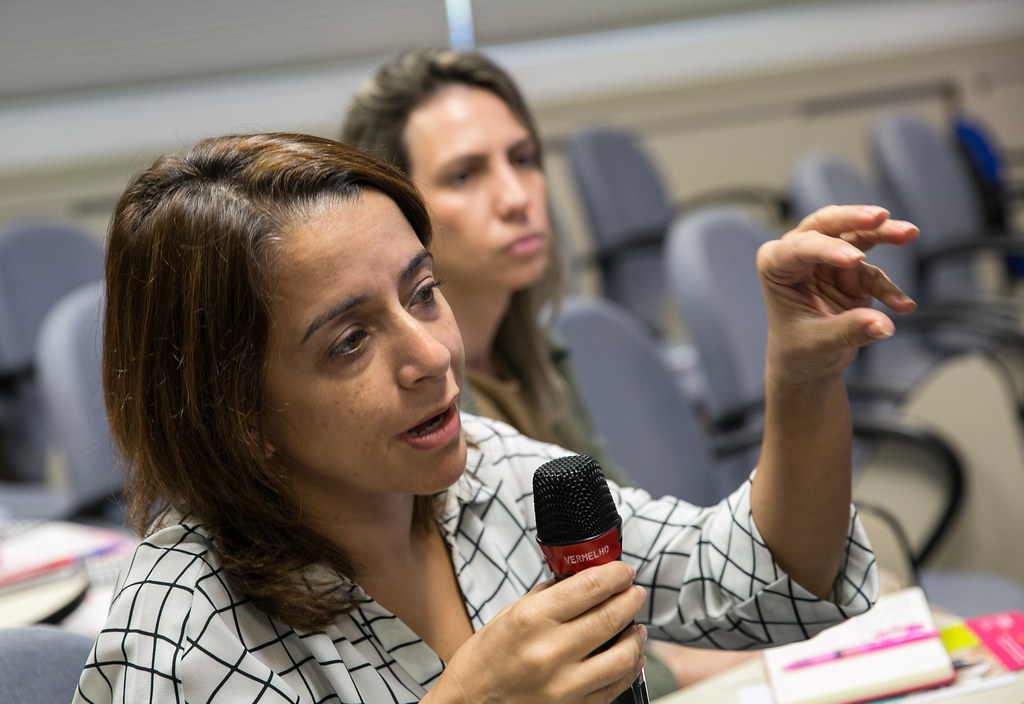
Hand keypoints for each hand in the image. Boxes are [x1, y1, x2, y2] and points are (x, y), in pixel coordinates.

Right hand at [430, 561, 647, 703]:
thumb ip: (544, 598)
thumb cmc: (482, 662)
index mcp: (531, 619)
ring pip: (622, 655)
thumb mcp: (506, 617)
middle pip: (610, 616)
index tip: (623, 570)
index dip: (614, 574)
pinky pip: (614, 686)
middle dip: (630, 598)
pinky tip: (631, 657)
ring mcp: (563, 684)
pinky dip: (629, 668)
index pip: (589, 587)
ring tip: (636, 626)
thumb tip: (576, 581)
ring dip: (635, 636)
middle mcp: (549, 651)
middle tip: (633, 591)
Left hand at [757, 205, 917, 383]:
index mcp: (775, 266)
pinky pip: (873, 273)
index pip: (800, 247)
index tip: (856, 259)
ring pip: (855, 235)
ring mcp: (826, 260)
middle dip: (853, 218)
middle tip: (881, 216)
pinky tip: (903, 307)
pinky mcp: (850, 271)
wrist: (807, 364)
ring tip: (909, 233)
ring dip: (882, 233)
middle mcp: (798, 255)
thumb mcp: (819, 343)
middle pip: (826, 225)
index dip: (827, 249)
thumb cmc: (798, 350)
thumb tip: (884, 325)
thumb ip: (850, 331)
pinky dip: (889, 288)